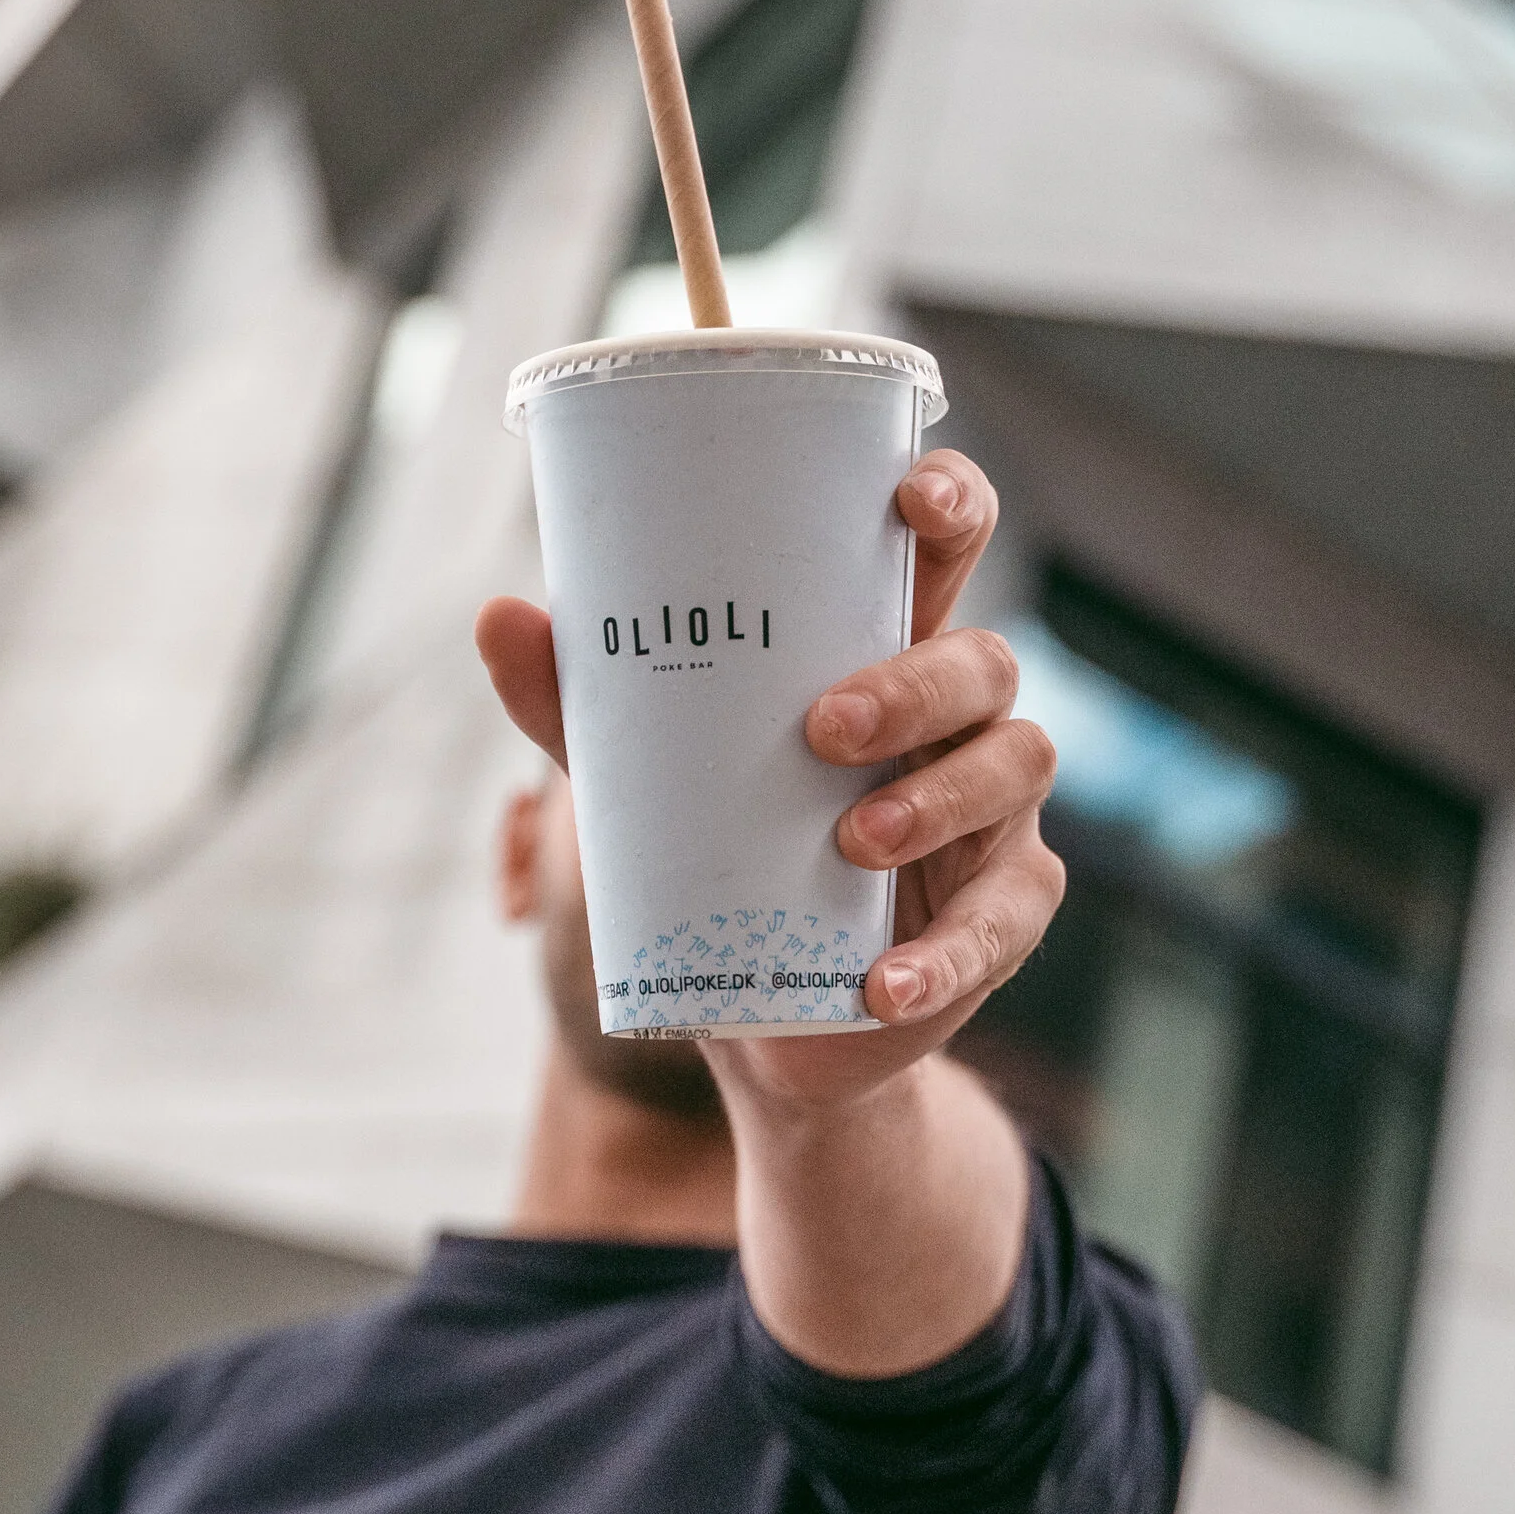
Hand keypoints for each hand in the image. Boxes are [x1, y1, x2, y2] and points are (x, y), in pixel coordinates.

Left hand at [476, 449, 1060, 1105]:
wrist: (763, 1015)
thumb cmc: (722, 853)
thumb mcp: (646, 776)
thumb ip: (583, 703)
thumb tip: (499, 616)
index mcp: (884, 655)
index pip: (945, 552)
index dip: (951, 505)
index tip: (910, 498)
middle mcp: (958, 720)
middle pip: (984, 662)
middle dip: (916, 685)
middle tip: (824, 727)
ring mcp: (994, 814)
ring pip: (1015, 766)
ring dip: (939, 801)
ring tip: (853, 842)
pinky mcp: (1004, 913)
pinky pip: (1004, 921)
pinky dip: (947, 955)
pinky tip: (886, 985)